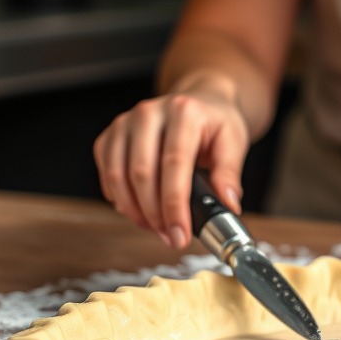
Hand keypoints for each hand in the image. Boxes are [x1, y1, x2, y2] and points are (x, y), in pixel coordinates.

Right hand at [93, 87, 249, 249]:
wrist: (199, 102)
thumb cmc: (215, 124)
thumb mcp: (233, 142)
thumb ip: (229, 174)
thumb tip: (227, 205)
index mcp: (184, 112)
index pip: (174, 164)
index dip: (174, 205)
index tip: (180, 235)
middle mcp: (150, 112)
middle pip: (142, 174)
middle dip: (155, 215)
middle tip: (172, 237)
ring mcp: (126, 122)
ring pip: (119, 177)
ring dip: (135, 212)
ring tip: (157, 227)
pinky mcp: (111, 135)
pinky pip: (106, 174)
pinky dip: (120, 199)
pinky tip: (139, 211)